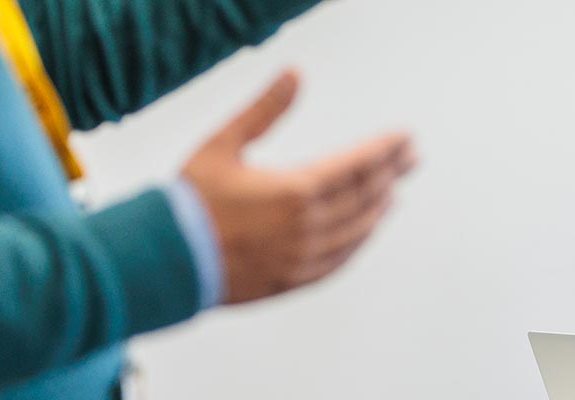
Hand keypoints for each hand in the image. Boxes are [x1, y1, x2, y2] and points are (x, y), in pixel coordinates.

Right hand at [181, 70, 416, 304]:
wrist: (163, 260)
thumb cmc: (188, 201)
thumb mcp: (222, 144)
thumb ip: (264, 109)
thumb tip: (295, 73)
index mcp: (294, 190)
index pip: (356, 165)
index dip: (384, 150)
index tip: (405, 139)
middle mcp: (307, 226)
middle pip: (363, 196)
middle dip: (390, 173)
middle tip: (411, 158)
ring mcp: (303, 256)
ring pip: (357, 230)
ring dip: (378, 208)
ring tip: (392, 192)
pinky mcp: (292, 279)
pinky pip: (340, 260)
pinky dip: (358, 242)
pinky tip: (363, 232)